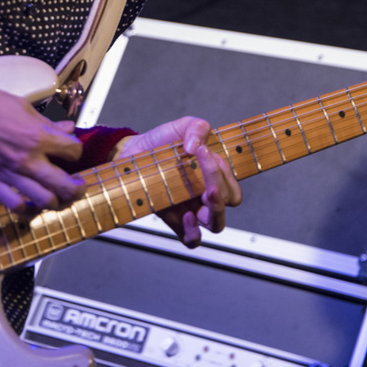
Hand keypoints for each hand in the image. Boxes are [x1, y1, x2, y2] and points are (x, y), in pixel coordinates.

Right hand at [0, 71, 85, 211]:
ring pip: (45, 200)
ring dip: (58, 201)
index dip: (76, 149)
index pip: (73, 150)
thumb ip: (46, 122)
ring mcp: (9, 175)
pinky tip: (32, 204)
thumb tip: (66, 128)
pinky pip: (15, 206)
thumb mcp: (22, 106)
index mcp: (37, 136)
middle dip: (77, 187)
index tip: (73, 149)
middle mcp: (27, 160)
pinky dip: (28, 209)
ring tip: (60, 197)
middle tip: (79, 186)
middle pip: (65, 185)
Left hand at [117, 116, 241, 247]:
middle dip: (222, 188)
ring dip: (215, 210)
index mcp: (213, 176)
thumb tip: (196, 146)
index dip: (225, 173)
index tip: (204, 152)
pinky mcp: (173, 220)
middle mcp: (205, 195)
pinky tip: (187, 215)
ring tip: (205, 194)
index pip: (232, 186)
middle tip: (206, 173)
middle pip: (228, 203)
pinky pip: (191, 240)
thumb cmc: (162, 141)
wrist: (133, 151)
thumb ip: (197, 128)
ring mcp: (191, 209)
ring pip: (216, 224)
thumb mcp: (183, 126)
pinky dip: (194, 232)